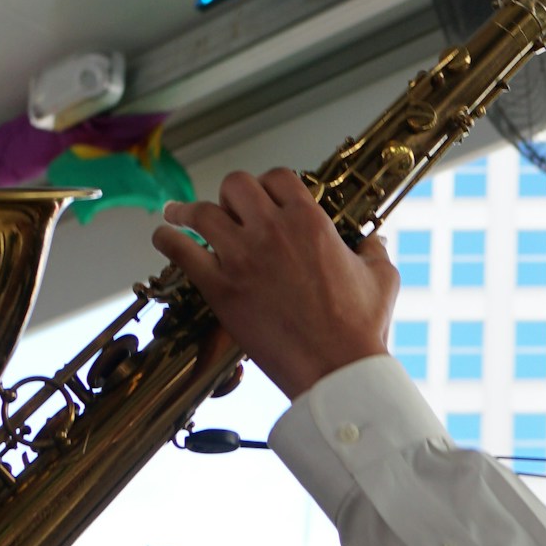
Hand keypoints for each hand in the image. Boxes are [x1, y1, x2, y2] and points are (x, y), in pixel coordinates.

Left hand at [151, 172, 397, 399]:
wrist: (335, 368)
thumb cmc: (360, 327)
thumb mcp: (382, 279)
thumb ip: (374, 251)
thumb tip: (374, 239)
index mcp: (310, 221)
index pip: (279, 177)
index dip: (269, 183)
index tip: (264, 196)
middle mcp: (272, 231)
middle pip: (236, 185)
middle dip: (230, 194)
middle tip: (227, 209)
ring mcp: (242, 257)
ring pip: (202, 212)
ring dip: (188, 211)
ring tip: (178, 214)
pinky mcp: (220, 288)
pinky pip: (181, 252)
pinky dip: (168, 240)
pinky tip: (164, 237)